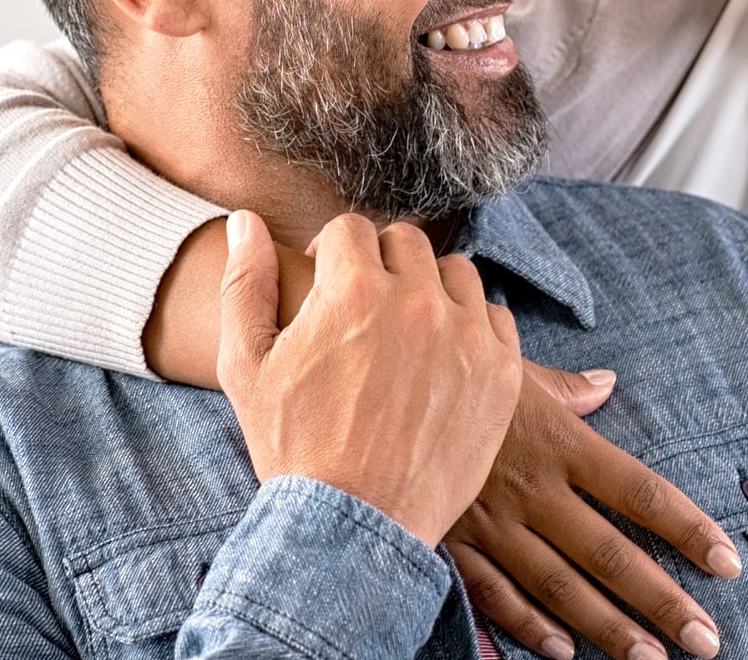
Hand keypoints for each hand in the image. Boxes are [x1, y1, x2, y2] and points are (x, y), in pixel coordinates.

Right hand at [219, 210, 522, 542]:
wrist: (353, 526)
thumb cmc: (292, 447)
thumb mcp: (246, 365)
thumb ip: (245, 283)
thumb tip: (246, 222)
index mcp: (351, 290)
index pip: (350, 229)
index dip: (332, 255)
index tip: (329, 286)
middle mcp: (416, 302)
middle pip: (406, 242)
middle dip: (381, 265)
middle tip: (366, 310)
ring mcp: (465, 337)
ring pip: (456, 273)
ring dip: (430, 289)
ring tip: (407, 331)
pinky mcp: (501, 374)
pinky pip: (494, 318)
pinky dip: (470, 328)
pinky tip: (443, 359)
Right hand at [448, 365, 739, 659]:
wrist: (371, 383)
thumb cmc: (448, 369)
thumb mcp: (510, 366)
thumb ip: (565, 386)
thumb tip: (607, 383)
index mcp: (558, 440)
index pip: (640, 491)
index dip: (688, 529)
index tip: (728, 561)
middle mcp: (533, 488)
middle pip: (611, 554)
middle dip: (662, 601)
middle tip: (706, 640)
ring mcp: (492, 520)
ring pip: (560, 586)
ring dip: (609, 627)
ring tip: (651, 659)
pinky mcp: (453, 540)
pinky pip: (495, 593)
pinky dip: (528, 626)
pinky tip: (563, 651)